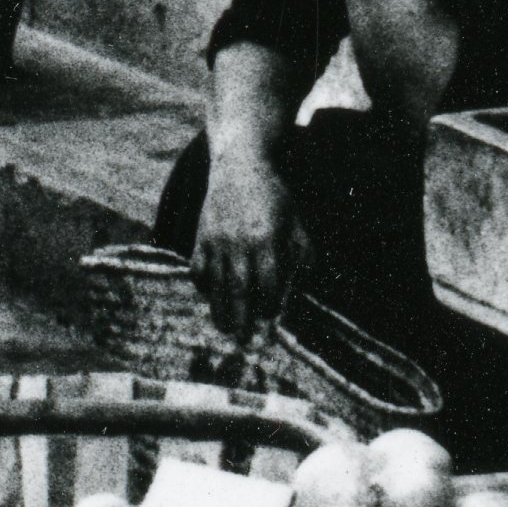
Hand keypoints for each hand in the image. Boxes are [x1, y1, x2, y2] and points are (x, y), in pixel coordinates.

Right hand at [194, 174, 297, 335]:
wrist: (239, 165)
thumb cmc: (273, 194)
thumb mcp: (295, 218)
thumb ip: (302, 248)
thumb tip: (309, 276)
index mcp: (266, 240)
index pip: (267, 281)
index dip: (269, 302)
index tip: (269, 316)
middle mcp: (239, 243)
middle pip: (239, 288)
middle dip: (241, 317)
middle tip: (243, 340)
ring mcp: (217, 241)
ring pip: (216, 283)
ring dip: (219, 308)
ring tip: (224, 328)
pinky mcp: (202, 236)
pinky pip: (198, 267)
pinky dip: (201, 284)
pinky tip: (208, 295)